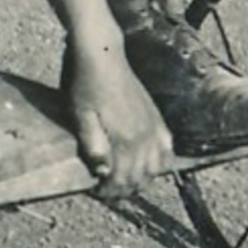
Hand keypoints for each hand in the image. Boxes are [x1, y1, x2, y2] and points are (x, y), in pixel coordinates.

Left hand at [64, 47, 172, 199]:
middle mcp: (144, 137)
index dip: (108, 191)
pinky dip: (160, 161)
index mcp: (125, 140)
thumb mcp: (80, 115)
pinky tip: (149, 162)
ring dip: (141, 178)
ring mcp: (153, 127)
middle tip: (108, 190)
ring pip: (156, 167)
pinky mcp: (156, 117)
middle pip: (139, 177)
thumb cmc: (86, 84)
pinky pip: (166, 147)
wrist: (102, 55)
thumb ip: (93, 145)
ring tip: (125, 179)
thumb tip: (103, 172)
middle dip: (124, 189)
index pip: (121, 179)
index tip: (97, 192)